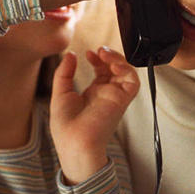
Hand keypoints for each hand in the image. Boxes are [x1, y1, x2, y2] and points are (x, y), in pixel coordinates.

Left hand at [50, 47, 138, 183]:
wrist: (74, 142)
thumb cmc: (66, 127)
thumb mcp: (60, 93)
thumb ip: (65, 73)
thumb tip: (71, 55)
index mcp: (93, 94)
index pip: (102, 71)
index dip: (98, 59)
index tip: (88, 53)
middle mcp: (106, 94)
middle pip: (116, 69)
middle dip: (109, 56)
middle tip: (99, 51)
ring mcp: (115, 97)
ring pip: (127, 73)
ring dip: (118, 59)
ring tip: (105, 54)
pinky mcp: (122, 100)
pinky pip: (133, 82)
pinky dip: (127, 69)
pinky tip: (113, 65)